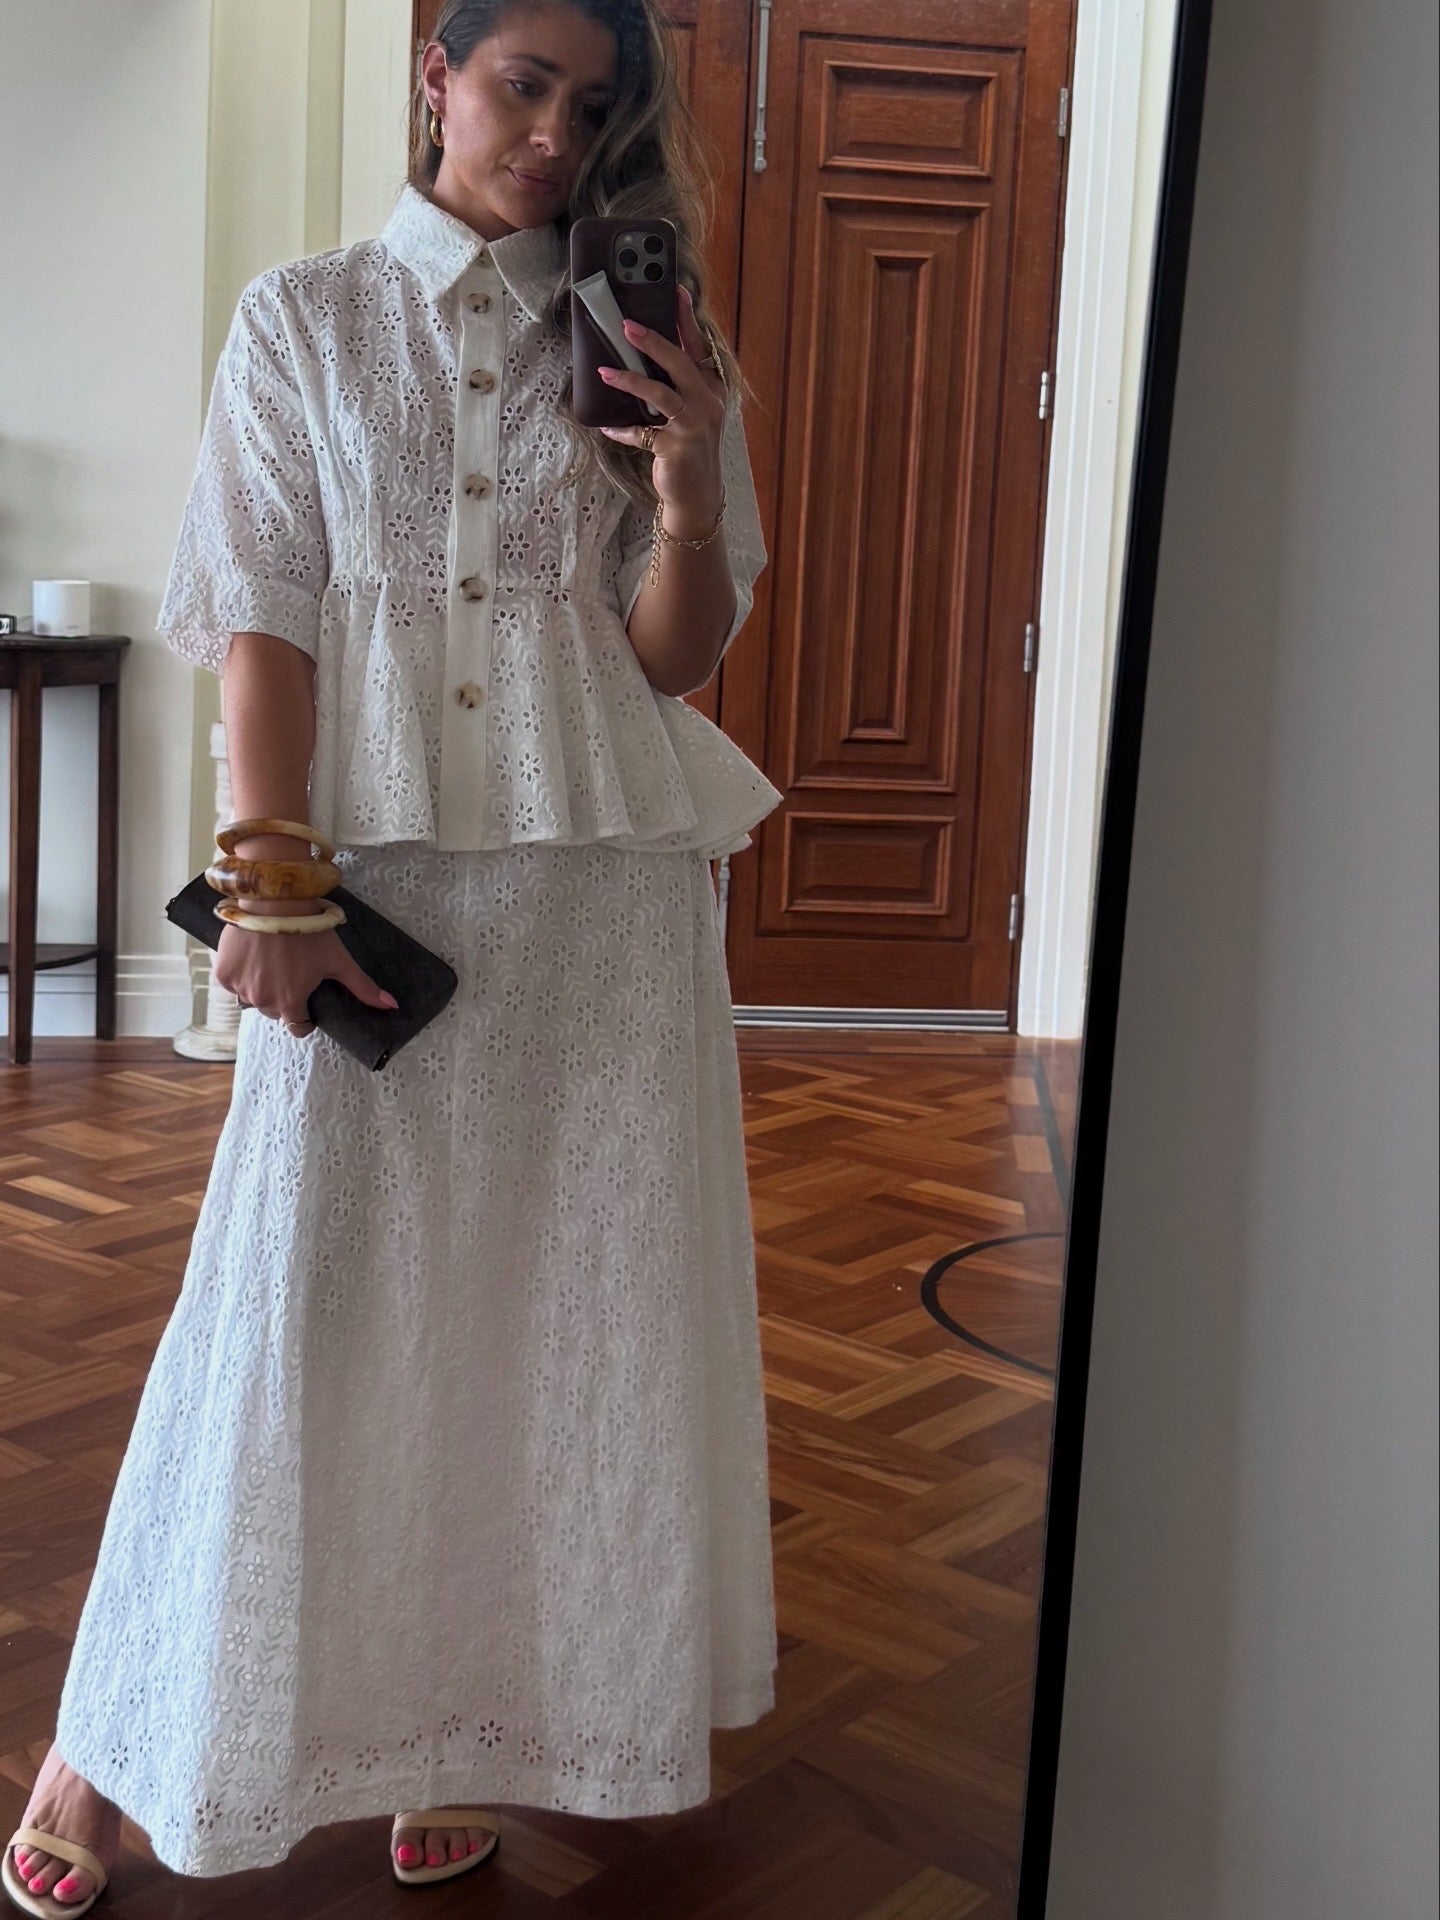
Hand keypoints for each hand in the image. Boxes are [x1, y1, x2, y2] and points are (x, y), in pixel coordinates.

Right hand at [215, 915, 397, 1038]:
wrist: (275, 900)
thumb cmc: (309, 930)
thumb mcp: (339, 959)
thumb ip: (362, 987)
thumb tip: (391, 1006)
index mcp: (290, 1004)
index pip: (297, 1026)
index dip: (304, 1016)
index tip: (306, 999)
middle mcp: (262, 1001)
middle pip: (275, 1011)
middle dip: (283, 997)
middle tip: (290, 972)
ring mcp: (240, 988)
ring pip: (252, 997)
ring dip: (260, 986)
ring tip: (271, 961)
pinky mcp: (223, 972)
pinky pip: (232, 982)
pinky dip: (240, 973)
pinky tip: (252, 955)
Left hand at [597, 286, 726, 531]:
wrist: (697, 492)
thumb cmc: (690, 445)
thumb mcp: (691, 410)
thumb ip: (676, 383)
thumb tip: (644, 352)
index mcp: (711, 387)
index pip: (698, 346)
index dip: (686, 319)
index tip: (675, 291)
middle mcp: (707, 403)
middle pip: (679, 363)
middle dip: (652, 342)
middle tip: (627, 325)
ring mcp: (692, 427)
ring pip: (660, 394)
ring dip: (630, 380)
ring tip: (605, 372)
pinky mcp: (675, 448)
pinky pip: (641, 433)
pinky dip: (622, 430)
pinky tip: (606, 427)